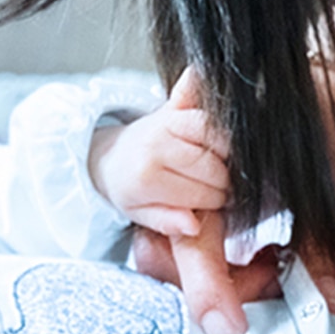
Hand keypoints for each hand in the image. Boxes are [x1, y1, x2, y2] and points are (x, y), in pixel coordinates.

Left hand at [88, 67, 230, 239]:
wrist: (109, 156)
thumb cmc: (128, 188)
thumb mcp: (140, 215)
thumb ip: (168, 222)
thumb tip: (194, 225)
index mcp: (148, 178)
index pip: (204, 194)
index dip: (215, 203)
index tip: (213, 205)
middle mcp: (157, 146)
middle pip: (214, 168)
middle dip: (223, 182)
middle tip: (218, 188)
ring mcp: (166, 123)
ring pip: (219, 138)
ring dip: (226, 155)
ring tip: (219, 167)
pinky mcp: (172, 108)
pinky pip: (205, 109)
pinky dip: (216, 122)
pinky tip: (217, 140)